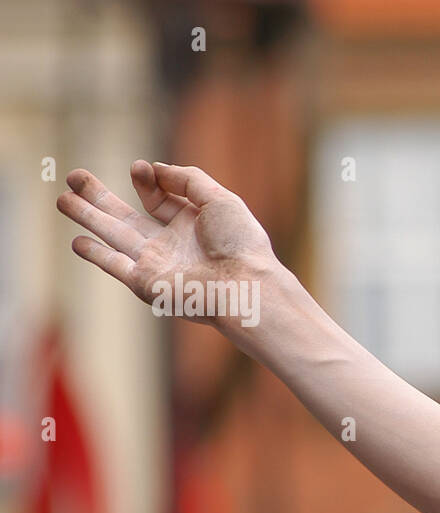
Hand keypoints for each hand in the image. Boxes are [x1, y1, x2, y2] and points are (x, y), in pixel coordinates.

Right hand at [56, 161, 280, 328]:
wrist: (244, 285)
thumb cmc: (240, 243)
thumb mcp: (219, 199)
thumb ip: (187, 179)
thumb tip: (155, 167)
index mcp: (192, 225)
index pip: (159, 200)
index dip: (147, 181)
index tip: (140, 168)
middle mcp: (172, 245)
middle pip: (127, 217)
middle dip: (99, 197)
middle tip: (74, 176)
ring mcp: (157, 265)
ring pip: (114, 236)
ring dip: (88, 217)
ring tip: (62, 199)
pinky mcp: (147, 284)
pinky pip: (116, 267)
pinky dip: (96, 255)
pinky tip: (77, 242)